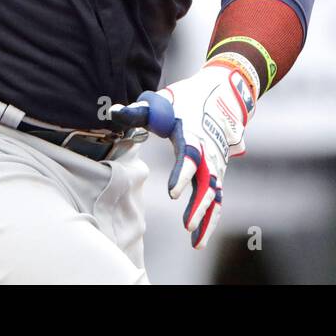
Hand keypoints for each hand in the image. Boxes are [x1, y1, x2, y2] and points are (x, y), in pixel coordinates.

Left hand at [109, 62, 255, 248]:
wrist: (221, 95)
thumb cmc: (185, 101)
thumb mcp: (163, 101)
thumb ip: (139, 111)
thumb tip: (114, 112)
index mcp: (193, 133)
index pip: (189, 155)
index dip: (182, 174)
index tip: (172, 193)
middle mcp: (209, 151)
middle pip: (207, 181)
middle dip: (198, 204)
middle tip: (186, 225)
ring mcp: (216, 164)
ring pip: (214, 195)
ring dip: (206, 217)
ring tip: (195, 241)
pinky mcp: (217, 173)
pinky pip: (217, 199)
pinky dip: (211, 219)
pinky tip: (199, 239)